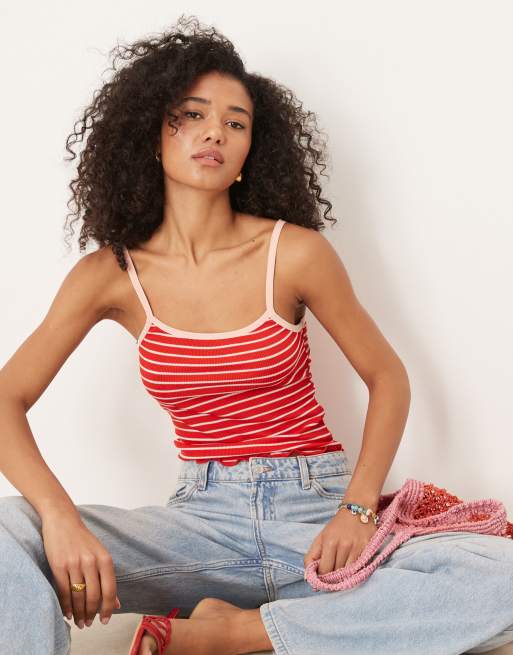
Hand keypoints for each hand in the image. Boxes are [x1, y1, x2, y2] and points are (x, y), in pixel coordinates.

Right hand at [41, 512, 120, 627]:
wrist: (63, 521)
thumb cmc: (83, 540)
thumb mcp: (100, 555)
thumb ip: (108, 578)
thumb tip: (116, 603)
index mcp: (105, 559)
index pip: (109, 590)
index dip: (107, 608)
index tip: (105, 620)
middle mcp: (91, 561)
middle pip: (94, 596)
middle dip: (92, 614)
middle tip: (89, 623)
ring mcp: (74, 563)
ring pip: (78, 596)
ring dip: (79, 613)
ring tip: (80, 622)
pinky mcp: (59, 565)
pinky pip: (64, 591)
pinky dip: (66, 606)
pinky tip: (68, 613)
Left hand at [303, 507, 377, 574]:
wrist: (358, 509)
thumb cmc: (337, 526)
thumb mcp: (321, 537)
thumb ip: (312, 555)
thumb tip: (308, 576)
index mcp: (329, 542)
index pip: (324, 570)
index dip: (322, 578)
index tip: (322, 579)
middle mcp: (343, 545)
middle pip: (336, 572)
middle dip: (333, 578)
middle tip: (332, 578)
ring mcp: (356, 547)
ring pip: (348, 572)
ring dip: (344, 576)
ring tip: (342, 572)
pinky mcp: (367, 548)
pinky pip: (360, 567)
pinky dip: (355, 571)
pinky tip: (352, 568)